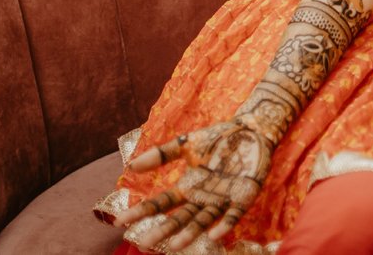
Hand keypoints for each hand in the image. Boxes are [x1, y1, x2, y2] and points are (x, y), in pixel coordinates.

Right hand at [114, 115, 275, 250]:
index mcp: (187, 187)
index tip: (120, 220)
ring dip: (190, 233)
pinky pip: (233, 215)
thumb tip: (129, 165)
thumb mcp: (187, 143)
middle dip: (162, 231)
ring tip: (175, 245)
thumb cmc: (219, 137)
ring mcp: (222, 199)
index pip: (160, 203)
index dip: (141, 211)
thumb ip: (161, 154)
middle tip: (144, 243)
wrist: (252, 128)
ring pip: (203, 221)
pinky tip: (214, 235)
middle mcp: (201, 198)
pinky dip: (224, 225)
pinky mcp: (243, 197)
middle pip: (178, 218)